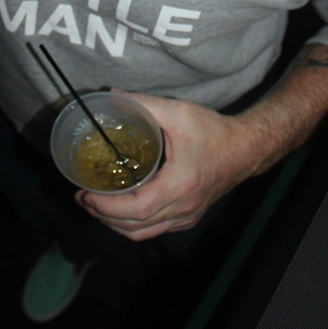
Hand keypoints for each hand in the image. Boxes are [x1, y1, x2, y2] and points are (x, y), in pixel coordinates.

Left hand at [75, 91, 255, 240]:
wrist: (245, 149)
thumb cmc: (214, 132)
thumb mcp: (179, 112)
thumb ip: (143, 104)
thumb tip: (112, 95)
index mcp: (179, 185)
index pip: (136, 209)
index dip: (106, 207)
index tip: (86, 194)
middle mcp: (183, 208)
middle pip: (135, 227)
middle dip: (103, 216)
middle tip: (82, 197)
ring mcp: (187, 216)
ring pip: (144, 233)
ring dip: (115, 224)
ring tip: (95, 205)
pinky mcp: (188, 217)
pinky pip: (155, 229)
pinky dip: (132, 224)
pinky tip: (120, 209)